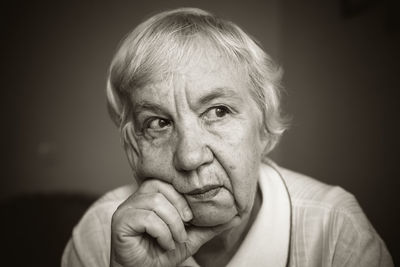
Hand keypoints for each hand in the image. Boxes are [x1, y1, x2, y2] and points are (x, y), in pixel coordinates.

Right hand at [110, 179, 239, 266]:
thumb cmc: (162, 253)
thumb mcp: (191, 238)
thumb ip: (209, 226)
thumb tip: (236, 215)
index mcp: (150, 195)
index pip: (168, 181)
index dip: (182, 196)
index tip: (191, 217)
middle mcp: (136, 198)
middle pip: (161, 188)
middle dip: (179, 210)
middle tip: (184, 229)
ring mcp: (126, 209)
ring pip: (156, 202)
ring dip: (172, 224)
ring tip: (175, 240)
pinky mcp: (120, 221)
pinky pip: (147, 218)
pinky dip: (162, 232)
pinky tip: (164, 244)